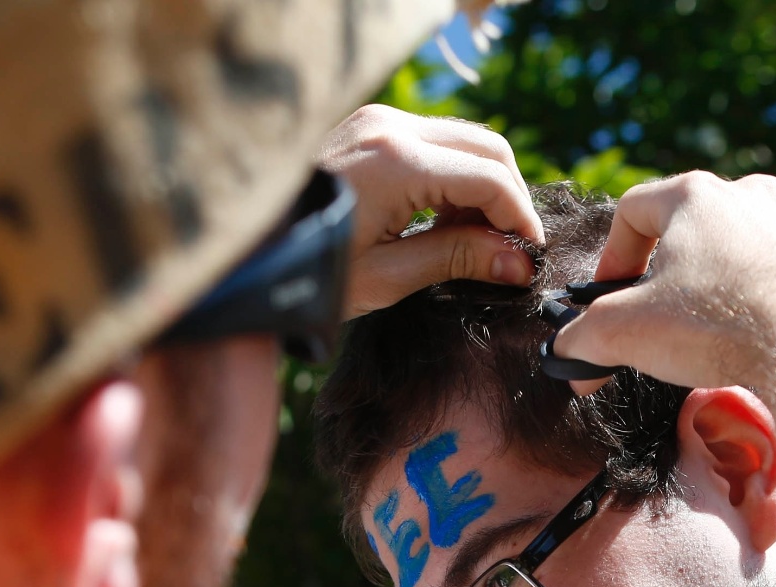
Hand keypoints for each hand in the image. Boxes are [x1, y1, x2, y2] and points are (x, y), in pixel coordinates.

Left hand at [318, 105, 542, 317]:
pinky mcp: (368, 126)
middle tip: (508, 251)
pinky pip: (434, 143)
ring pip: (464, 141)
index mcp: (396, 162)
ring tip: (474, 244)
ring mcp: (377, 120)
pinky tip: (443, 222)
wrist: (245, 254)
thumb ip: (456, 259)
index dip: (519, 218)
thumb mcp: (385, 277)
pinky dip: (454, 177)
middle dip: (507, 199)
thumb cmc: (306, 273)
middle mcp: (390, 127)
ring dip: (483, 188)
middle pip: (487, 148)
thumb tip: (517, 263)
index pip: (489, 178)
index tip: (529, 257)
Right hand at [548, 172, 775, 396]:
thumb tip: (567, 351)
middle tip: (668, 314)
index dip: (614, 255)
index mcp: (695, 196)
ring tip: (726, 318)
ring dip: (735, 269)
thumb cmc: (714, 332)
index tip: (611, 297)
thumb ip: (585, 336)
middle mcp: (752, 192)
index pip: (634, 210)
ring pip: (755, 235)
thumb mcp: (626, 334)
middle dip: (677, 266)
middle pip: (697, 221)